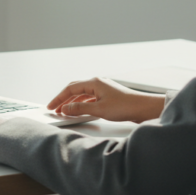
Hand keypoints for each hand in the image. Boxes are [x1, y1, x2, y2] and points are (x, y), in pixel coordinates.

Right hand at [47, 77, 164, 123]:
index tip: (51, 107)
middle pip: (75, 90)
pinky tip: (79, 112)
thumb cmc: (125, 106)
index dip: (59, 98)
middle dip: (63, 100)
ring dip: (72, 103)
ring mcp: (102, 90)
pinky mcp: (107, 97)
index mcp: (94, 82)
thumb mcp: (99, 109)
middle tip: (54, 109)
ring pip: (82, 95)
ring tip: (64, 112)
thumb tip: (65, 109)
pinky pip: (89, 99)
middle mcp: (97, 83)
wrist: (144, 108)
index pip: (70, 88)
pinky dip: (82, 105)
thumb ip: (80, 109)